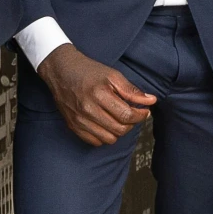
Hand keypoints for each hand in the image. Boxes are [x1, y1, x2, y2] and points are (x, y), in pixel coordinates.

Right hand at [39, 43, 155, 144]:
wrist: (61, 71)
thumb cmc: (88, 71)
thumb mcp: (113, 75)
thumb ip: (132, 91)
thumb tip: (151, 101)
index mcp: (99, 94)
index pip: (127, 115)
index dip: (140, 116)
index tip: (144, 111)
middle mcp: (88, 109)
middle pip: (120, 129)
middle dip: (131, 123)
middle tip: (132, 114)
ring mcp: (79, 120)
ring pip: (109, 139)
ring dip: (118, 131)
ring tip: (118, 119)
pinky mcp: (73, 126)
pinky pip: (95, 142)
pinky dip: (104, 136)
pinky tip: (106, 124)